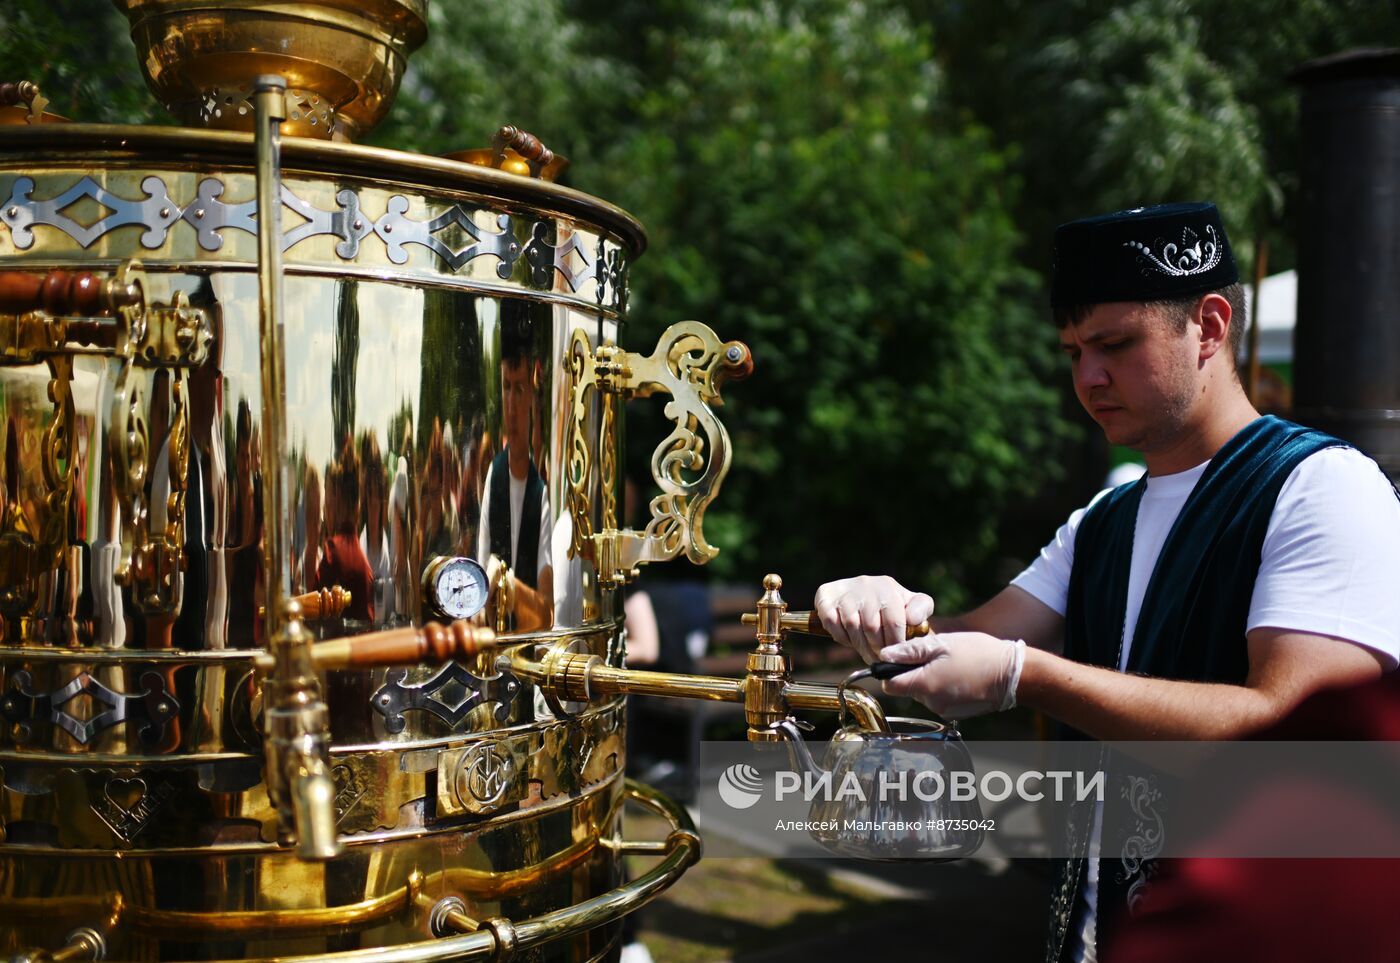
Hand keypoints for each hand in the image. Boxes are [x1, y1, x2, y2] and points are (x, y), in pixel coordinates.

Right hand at [813, 575, 934, 663]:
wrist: (859, 594)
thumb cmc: (890, 604)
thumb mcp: (911, 603)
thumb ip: (922, 608)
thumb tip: (913, 619)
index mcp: (887, 585)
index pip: (894, 621)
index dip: (895, 643)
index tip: (895, 654)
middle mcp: (865, 582)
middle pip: (872, 627)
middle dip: (877, 648)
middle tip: (879, 658)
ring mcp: (844, 589)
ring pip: (853, 626)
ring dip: (860, 645)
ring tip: (866, 652)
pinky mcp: (825, 596)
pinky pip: (832, 624)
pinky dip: (841, 637)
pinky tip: (849, 638)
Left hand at [879, 632, 1025, 718]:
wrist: (1012, 675)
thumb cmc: (978, 654)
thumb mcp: (941, 644)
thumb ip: (909, 651)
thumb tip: (884, 654)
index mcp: (924, 685)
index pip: (889, 686)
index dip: (888, 672)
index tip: (899, 659)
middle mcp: (931, 703)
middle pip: (907, 689)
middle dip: (914, 672)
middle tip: (934, 656)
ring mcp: (943, 710)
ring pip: (923, 694)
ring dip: (929, 679)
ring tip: (950, 664)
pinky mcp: (954, 713)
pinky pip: (938, 699)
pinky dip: (943, 688)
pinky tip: (959, 676)